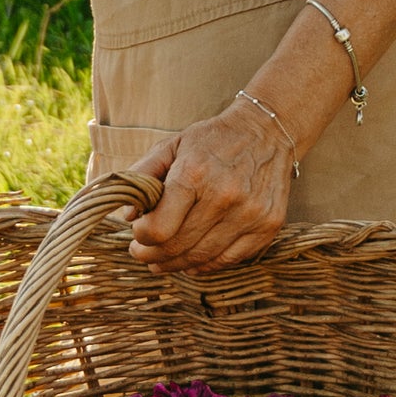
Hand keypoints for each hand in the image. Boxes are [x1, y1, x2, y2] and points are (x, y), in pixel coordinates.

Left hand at [124, 102, 295, 274]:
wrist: (268, 131)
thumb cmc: (213, 141)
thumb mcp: (172, 145)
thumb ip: (144, 175)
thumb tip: (128, 216)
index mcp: (195, 173)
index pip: (159, 229)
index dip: (142, 239)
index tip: (137, 236)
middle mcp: (224, 196)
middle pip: (178, 248)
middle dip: (153, 256)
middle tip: (143, 255)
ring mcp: (249, 214)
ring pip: (201, 259)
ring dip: (176, 265)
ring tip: (162, 261)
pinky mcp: (267, 227)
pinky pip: (228, 260)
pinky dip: (205, 265)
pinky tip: (192, 261)